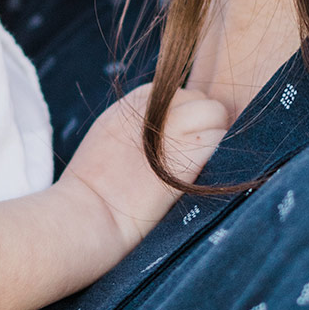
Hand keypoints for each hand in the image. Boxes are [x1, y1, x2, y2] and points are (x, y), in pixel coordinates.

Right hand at [61, 85, 228, 251]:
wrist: (87, 215)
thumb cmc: (94, 188)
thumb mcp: (110, 134)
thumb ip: (140, 122)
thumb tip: (170, 123)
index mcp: (134, 102)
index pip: (180, 94)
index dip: (185, 117)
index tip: (177, 142)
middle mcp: (155, 108)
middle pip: (200, 99)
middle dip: (203, 122)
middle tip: (191, 153)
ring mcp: (172, 130)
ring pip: (217, 114)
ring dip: (216, 136)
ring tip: (197, 163)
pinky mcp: (188, 156)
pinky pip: (221, 139)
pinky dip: (220, 153)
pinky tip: (203, 173)